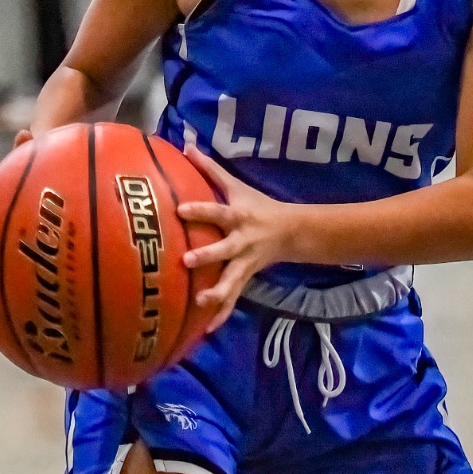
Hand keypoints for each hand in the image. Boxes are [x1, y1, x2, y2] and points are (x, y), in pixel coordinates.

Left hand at [177, 145, 300, 331]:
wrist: (292, 232)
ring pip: (230, 280)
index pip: (216, 211)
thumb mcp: (237, 185)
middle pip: (223, 249)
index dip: (199, 210)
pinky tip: (206, 330)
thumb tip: (186, 143)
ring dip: (216, 292)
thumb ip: (210, 169)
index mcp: (237, 216)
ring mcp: (244, 263)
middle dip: (207, 256)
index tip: (180, 210)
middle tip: (186, 261)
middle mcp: (241, 241)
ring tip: (200, 302)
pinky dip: (220, 314)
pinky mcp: (245, 278)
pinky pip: (232, 298)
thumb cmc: (257, 205)